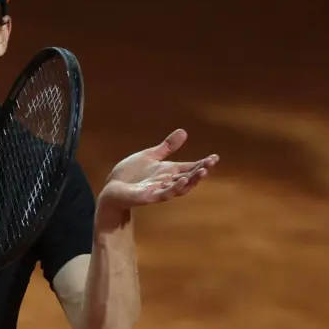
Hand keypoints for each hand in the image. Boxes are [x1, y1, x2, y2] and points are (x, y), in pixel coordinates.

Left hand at [98, 128, 218, 213]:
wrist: (112, 188)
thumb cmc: (130, 174)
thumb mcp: (150, 156)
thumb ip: (167, 147)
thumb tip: (184, 132)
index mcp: (168, 171)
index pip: (189, 167)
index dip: (202, 163)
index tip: (215, 157)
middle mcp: (167, 181)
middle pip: (188, 177)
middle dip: (200, 170)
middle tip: (211, 164)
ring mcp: (159, 190)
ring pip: (180, 187)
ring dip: (192, 180)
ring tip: (203, 171)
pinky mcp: (149, 197)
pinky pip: (165, 194)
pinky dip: (175, 188)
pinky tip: (183, 180)